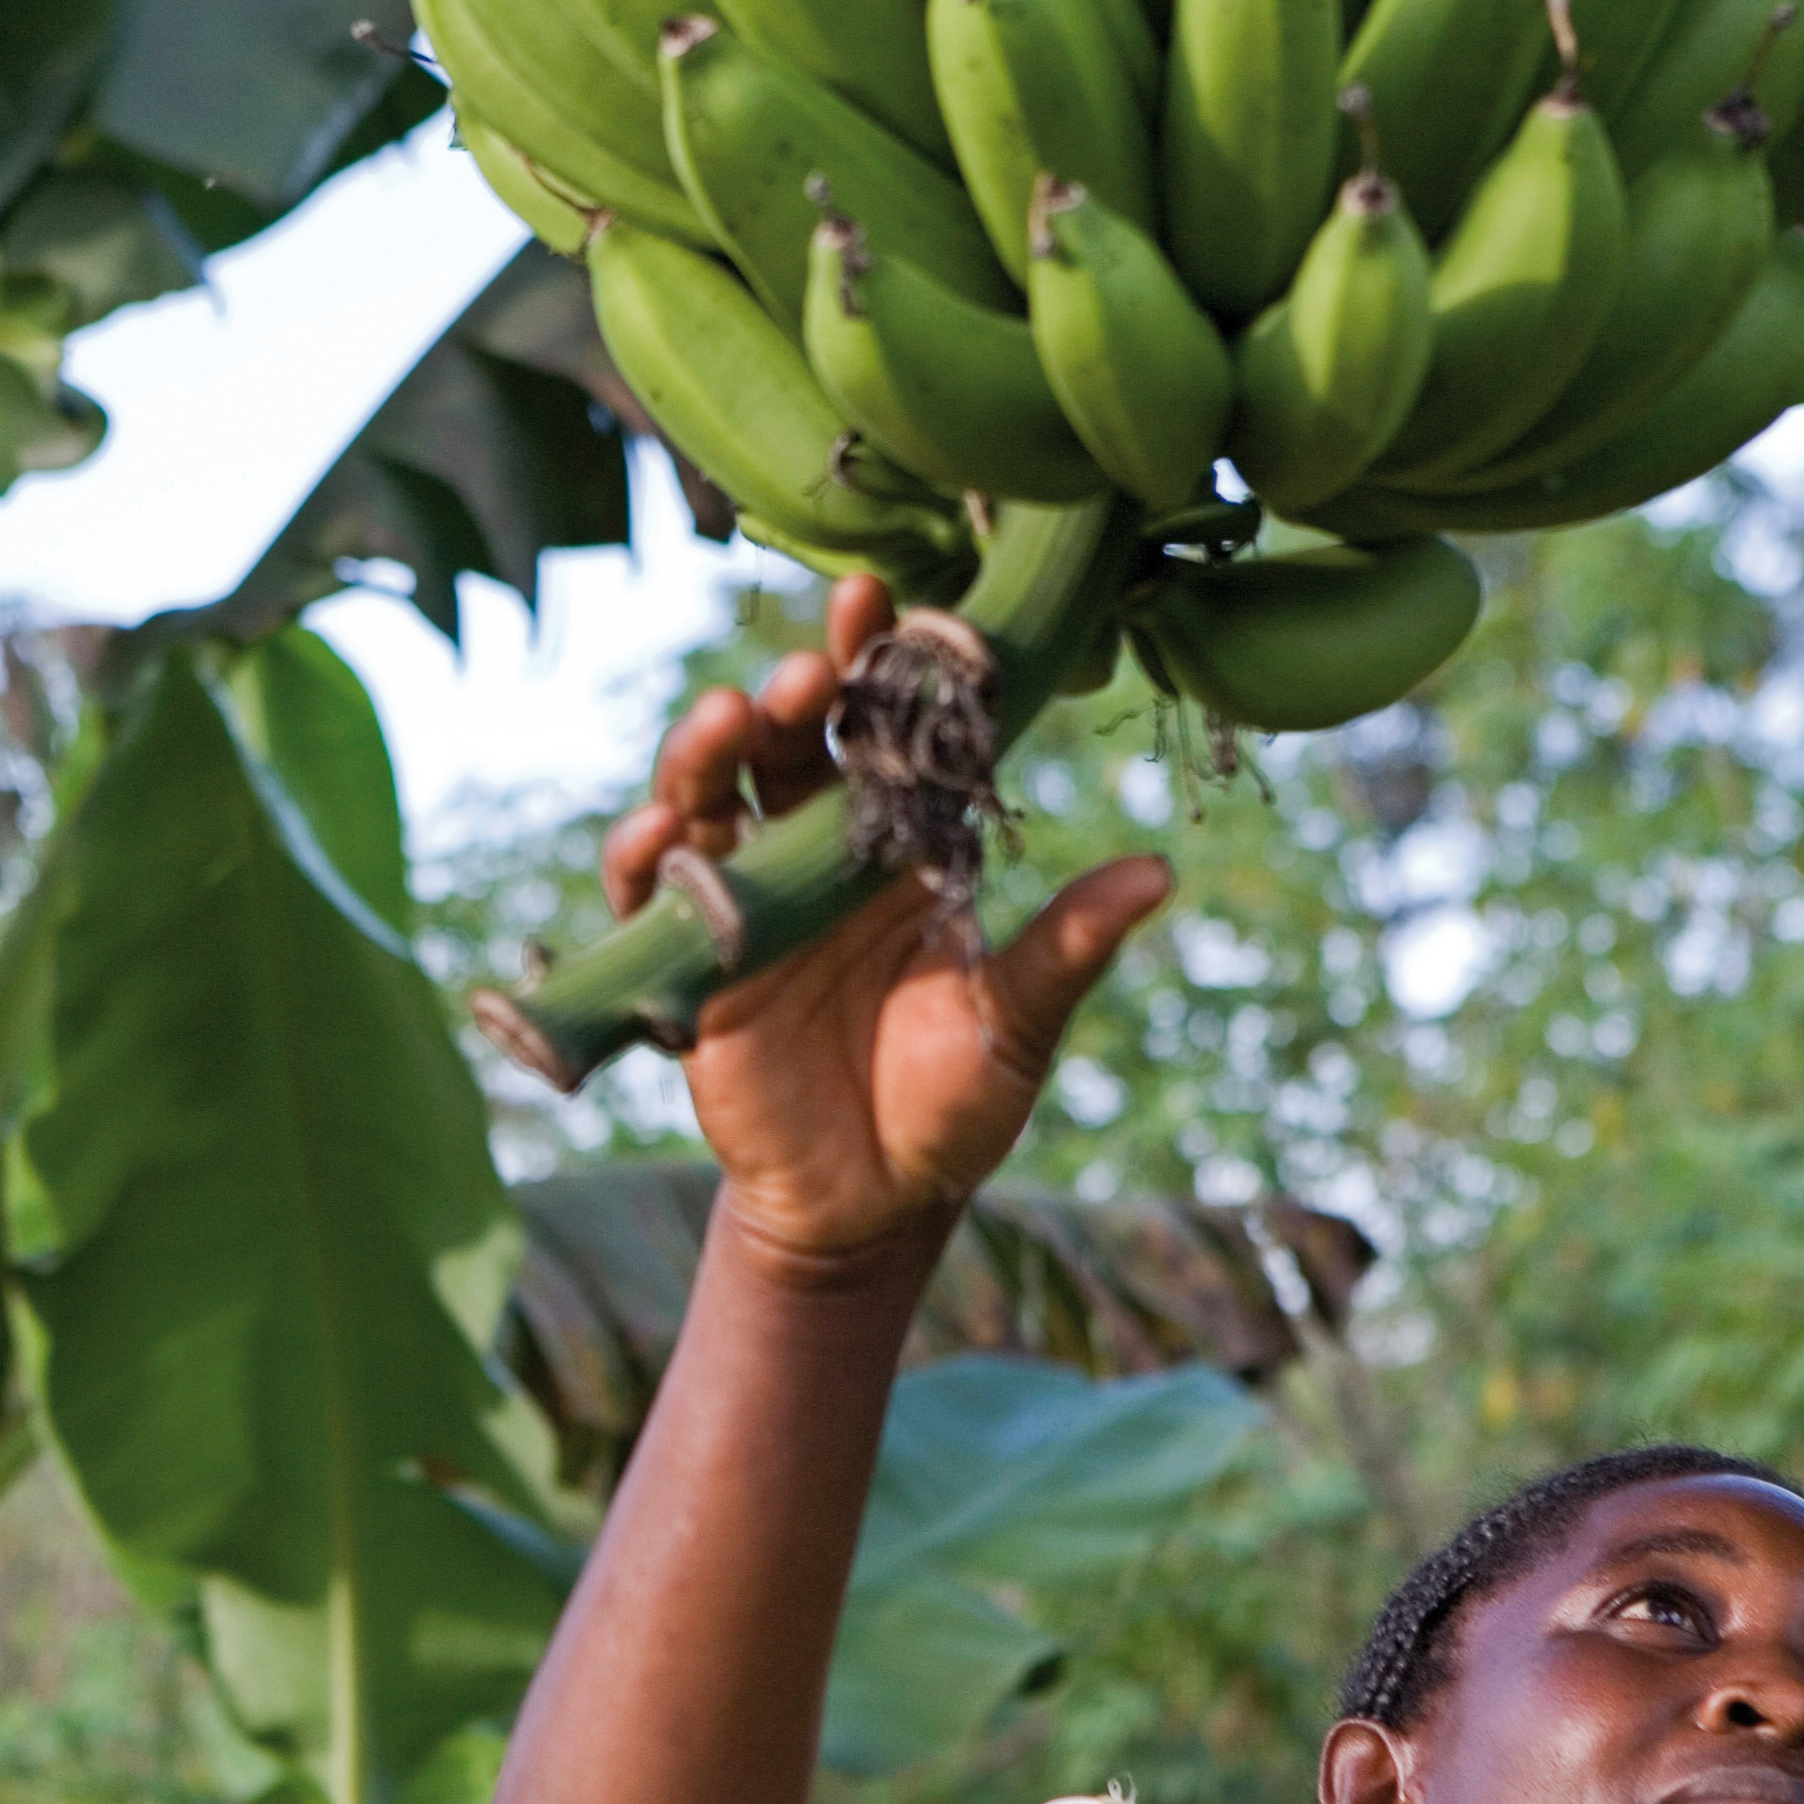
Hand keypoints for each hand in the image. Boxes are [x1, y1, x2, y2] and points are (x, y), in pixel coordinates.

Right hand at [605, 575, 1172, 1282]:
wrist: (873, 1204)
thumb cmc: (954, 1103)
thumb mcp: (1015, 1023)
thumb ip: (1066, 947)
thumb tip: (1160, 874)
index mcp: (897, 845)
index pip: (885, 732)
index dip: (880, 664)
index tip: (887, 599)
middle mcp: (815, 854)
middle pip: (785, 745)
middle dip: (788, 696)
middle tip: (810, 671)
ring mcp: (745, 900)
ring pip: (710, 796)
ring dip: (706, 753)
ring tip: (725, 722)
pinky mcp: (689, 960)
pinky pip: (649, 893)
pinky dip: (643, 857)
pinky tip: (658, 836)